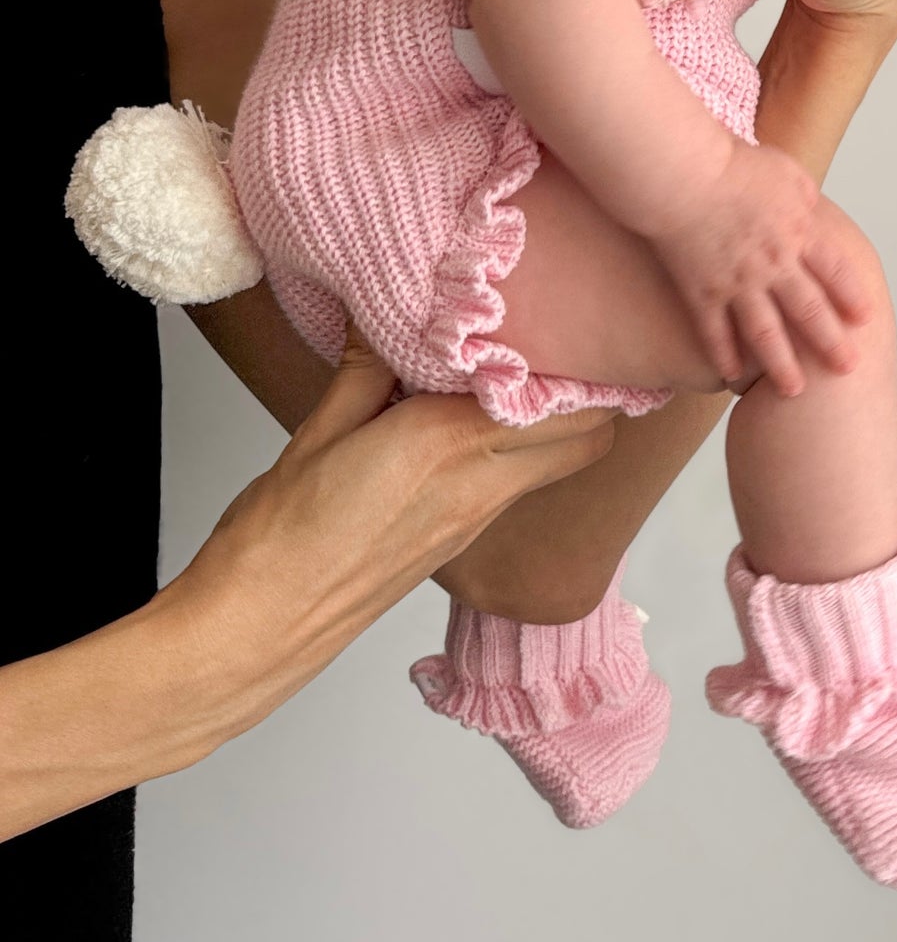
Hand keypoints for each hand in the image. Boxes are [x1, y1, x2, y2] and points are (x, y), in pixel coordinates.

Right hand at [191, 331, 617, 654]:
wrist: (262, 627)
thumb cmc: (281, 535)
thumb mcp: (319, 429)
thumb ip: (366, 367)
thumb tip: (382, 314)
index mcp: (448, 442)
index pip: (559, 400)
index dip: (573, 358)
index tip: (558, 322)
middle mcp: (480, 484)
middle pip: (587, 437)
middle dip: (588, 392)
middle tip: (554, 349)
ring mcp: (476, 520)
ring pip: (557, 465)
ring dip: (556, 424)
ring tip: (515, 380)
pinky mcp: (461, 544)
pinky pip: (517, 487)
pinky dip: (519, 453)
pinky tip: (475, 426)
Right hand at [643, 138, 873, 395]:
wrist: (682, 174)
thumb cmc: (731, 164)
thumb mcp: (785, 170)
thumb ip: (804, 195)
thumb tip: (815, 208)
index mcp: (798, 232)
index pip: (835, 271)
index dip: (851, 296)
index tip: (865, 318)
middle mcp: (774, 264)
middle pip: (810, 311)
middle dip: (831, 343)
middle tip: (848, 368)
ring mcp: (737, 282)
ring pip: (766, 334)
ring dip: (781, 365)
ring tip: (793, 391)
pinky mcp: (702, 291)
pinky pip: (715, 333)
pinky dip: (725, 356)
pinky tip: (732, 377)